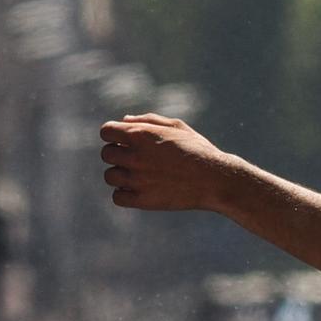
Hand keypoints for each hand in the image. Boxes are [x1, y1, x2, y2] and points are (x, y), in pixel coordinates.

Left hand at [100, 114, 250, 213]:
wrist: (214, 179)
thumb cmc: (197, 149)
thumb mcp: (176, 126)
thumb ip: (147, 120)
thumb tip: (123, 121)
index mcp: (140, 135)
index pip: (106, 131)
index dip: (114, 135)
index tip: (126, 140)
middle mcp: (135, 156)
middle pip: (106, 154)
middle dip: (118, 154)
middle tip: (138, 159)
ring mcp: (137, 179)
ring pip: (110, 176)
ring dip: (121, 174)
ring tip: (140, 175)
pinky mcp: (142, 200)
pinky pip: (117, 197)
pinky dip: (125, 194)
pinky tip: (140, 189)